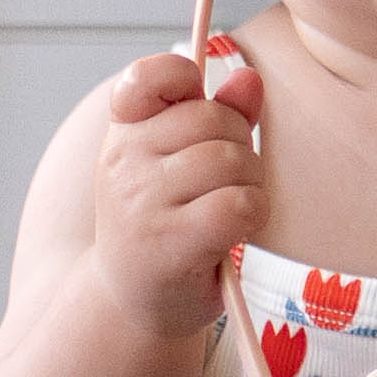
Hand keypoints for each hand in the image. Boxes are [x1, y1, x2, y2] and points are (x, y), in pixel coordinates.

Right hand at [91, 48, 266, 339]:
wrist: (133, 301)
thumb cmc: (166, 226)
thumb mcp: (180, 164)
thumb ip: (219, 115)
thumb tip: (249, 77)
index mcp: (124, 132)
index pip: (147, 76)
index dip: (183, 77)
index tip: (194, 101)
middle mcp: (124, 161)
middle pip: (214, 118)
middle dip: (239, 146)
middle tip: (224, 182)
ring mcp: (142, 201)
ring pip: (231, 160)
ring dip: (249, 183)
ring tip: (227, 208)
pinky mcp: (170, 241)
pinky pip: (239, 204)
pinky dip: (252, 214)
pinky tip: (235, 231)